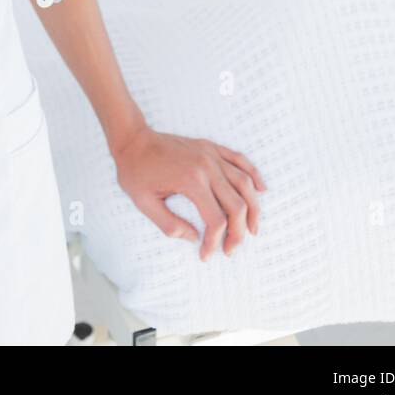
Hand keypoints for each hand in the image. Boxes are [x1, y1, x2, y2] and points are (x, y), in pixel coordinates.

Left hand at [112, 125, 266, 259]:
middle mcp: (206, 166)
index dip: (214, 243)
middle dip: (238, 232)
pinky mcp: (210, 147)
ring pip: (245, 182)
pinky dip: (254, 175)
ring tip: (253, 229)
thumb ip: (170, 225)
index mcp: (190, 181)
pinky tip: (261, 190)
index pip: (215, 220)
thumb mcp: (144, 203)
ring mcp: (211, 154)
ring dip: (253, 208)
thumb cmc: (135, 171)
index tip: (205, 254)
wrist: (132, 139)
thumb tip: (194, 238)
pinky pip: (240, 159)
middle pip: (237, 204)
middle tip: (231, 250)